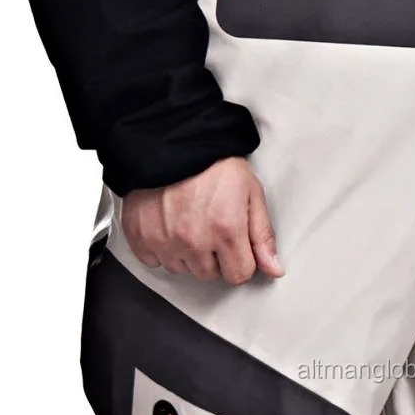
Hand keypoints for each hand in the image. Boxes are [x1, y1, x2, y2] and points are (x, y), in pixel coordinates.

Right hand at [121, 157, 283, 285]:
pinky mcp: (140, 237)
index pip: (239, 275)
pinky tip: (167, 226)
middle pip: (210, 274)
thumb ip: (262, 236)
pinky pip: (153, 261)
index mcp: (225, 230)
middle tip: (209, 226)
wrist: (170, 140)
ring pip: (182, 269)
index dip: (240, 260)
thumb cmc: (212, 162)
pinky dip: (161, 248)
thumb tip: (274, 269)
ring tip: (188, 222)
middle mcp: (194, 240)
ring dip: (187, 253)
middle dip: (214, 257)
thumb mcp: (250, 192)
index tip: (235, 246)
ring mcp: (165, 241)